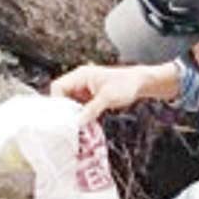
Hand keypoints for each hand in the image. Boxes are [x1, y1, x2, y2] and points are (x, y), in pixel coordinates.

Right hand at [50, 62, 179, 124]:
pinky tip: (85, 121)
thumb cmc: (125, 85)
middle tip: (70, 121)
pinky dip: (80, 114)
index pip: (58, 87)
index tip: (63, 115)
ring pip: (69, 103)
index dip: (57, 101)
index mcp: (80, 75)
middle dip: (65, 109)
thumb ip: (91, 110)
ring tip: (78, 123)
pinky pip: (78, 106)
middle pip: (61, 95)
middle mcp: (79, 80)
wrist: (140, 83)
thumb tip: (77, 123)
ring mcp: (83, 89)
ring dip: (73, 113)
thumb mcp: (107, 97)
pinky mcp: (88, 96)